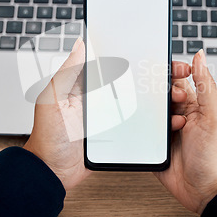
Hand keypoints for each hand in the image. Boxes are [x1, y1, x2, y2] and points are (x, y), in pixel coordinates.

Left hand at [24, 40, 192, 189]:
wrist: (53, 172)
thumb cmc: (46, 136)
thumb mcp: (53, 98)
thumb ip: (67, 72)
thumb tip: (80, 44)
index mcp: (80, 85)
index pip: (104, 63)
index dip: (122, 54)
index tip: (142, 49)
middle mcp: (95, 97)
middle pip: (123, 80)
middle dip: (142, 75)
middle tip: (164, 73)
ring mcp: (105, 115)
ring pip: (131, 100)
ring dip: (148, 97)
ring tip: (170, 94)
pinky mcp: (113, 131)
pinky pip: (131, 121)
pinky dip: (145, 118)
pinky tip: (160, 117)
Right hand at [155, 49, 216, 214]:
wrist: (206, 191)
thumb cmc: (216, 155)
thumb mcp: (213, 116)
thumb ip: (205, 85)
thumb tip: (200, 56)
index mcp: (194, 104)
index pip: (178, 78)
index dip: (172, 71)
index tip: (172, 71)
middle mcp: (178, 114)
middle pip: (159, 93)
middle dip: (159, 94)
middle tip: (170, 105)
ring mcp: (165, 130)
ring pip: (147, 111)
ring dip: (152, 115)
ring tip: (171, 128)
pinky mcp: (154, 145)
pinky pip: (141, 131)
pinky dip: (141, 130)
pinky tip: (154, 136)